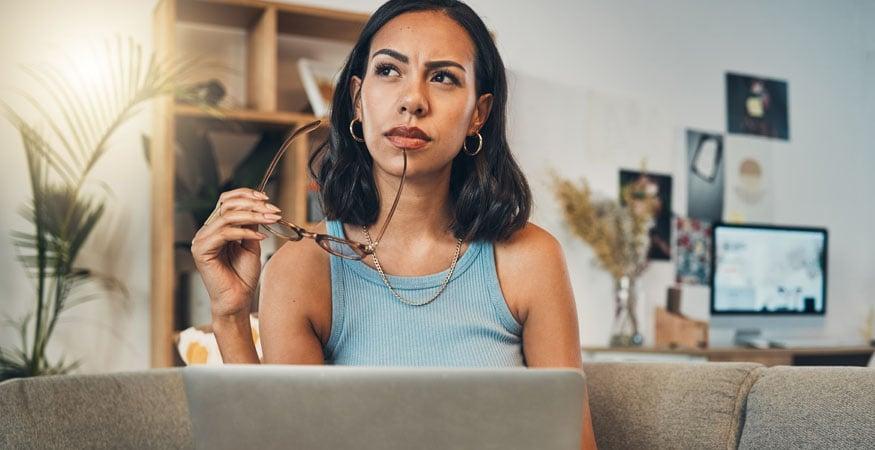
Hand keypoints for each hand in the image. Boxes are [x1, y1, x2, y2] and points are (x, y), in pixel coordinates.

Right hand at [191, 188, 282, 318]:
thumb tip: (260, 206)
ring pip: (227, 216)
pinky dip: (245, 232)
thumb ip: (251, 225)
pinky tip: (260, 237)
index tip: (268, 200)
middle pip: (226, 204)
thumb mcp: (252, 244)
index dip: (246, 195)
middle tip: (273, 211)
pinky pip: (224, 233)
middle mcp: (206, 231)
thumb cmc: (243, 276)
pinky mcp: (201, 251)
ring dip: (253, 216)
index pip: (226, 200)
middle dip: (253, 204)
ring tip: (271, 220)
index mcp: (216, 228)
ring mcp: (201, 240)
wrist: (238, 300)